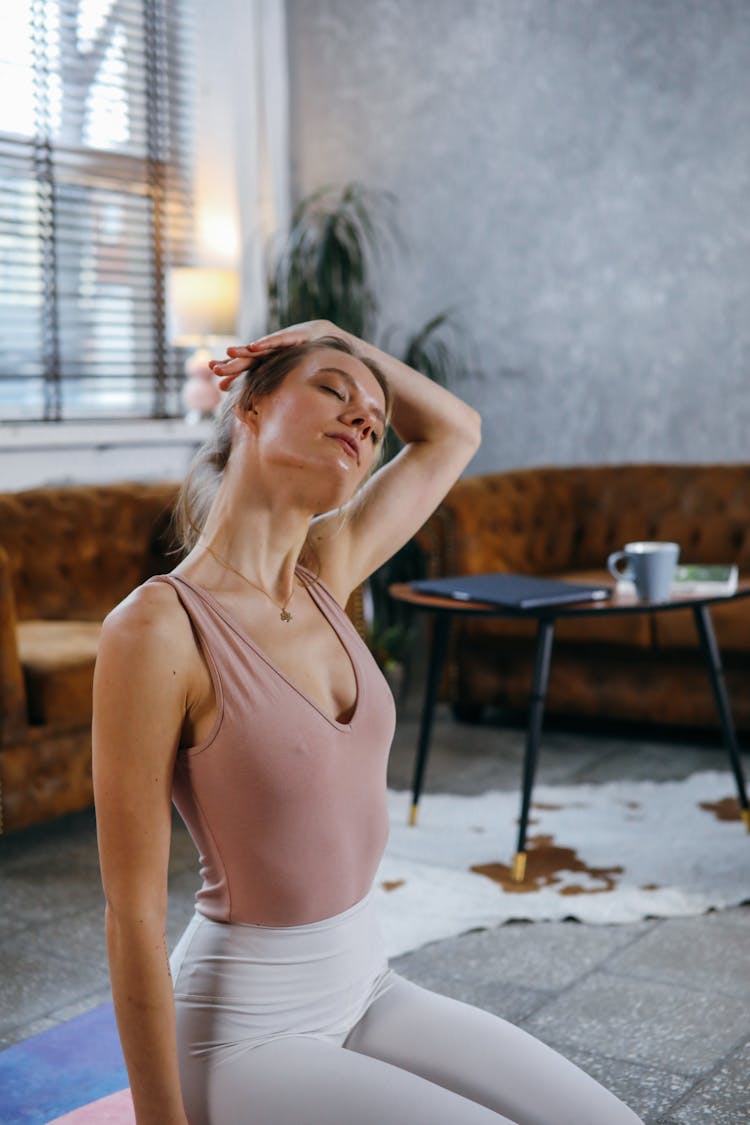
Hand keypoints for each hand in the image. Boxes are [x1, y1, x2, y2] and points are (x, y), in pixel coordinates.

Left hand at [208, 320, 339, 390]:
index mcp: (267, 360)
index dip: (232, 374)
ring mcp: (280, 343)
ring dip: (243, 350)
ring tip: (228, 352)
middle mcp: (270, 351)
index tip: (220, 386)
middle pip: (247, 359)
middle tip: (214, 369)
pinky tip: (254, 346)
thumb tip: (260, 399)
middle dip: (231, 364)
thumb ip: (273, 382)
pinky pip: (277, 340)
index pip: (245, 368)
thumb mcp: (287, 372)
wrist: (325, 336)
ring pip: (258, 349)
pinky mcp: (293, 336)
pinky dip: (265, 343)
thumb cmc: (303, 356)